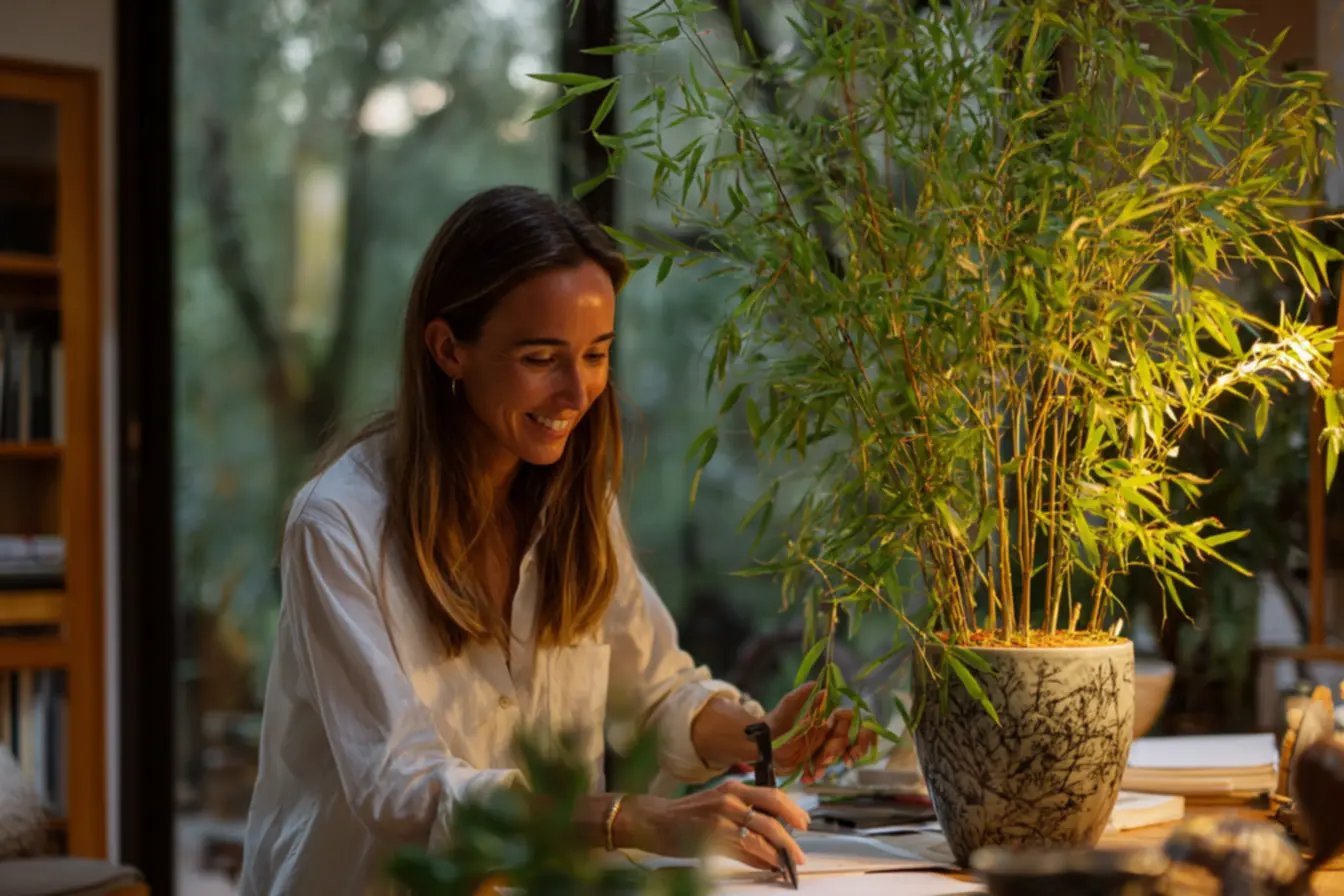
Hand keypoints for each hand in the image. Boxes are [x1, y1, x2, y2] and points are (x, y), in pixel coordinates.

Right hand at [616, 780, 808, 871]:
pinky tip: (768, 867)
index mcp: (733, 788)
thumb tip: (770, 833)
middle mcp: (730, 800)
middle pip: (771, 815)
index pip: (772, 795)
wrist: (656, 820)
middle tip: (800, 851)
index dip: (792, 809)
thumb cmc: (687, 813)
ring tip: (788, 863)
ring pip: (761, 836)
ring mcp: (722, 819)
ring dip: (778, 853)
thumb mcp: (718, 803)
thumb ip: (744, 813)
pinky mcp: (713, 839)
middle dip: (790, 836)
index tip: (803, 822)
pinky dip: (760, 861)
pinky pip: (745, 852)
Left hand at [765, 682, 878, 782]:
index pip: (850, 720)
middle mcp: (828, 730)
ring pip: (837, 756)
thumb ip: (801, 695)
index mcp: (826, 715)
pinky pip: (823, 768)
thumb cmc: (775, 722)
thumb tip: (818, 684)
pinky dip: (816, 773)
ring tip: (815, 770)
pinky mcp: (814, 760)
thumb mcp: (786, 707)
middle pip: (846, 739)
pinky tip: (807, 778)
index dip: (858, 733)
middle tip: (826, 759)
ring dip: (828, 764)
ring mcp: (822, 746)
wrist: (761, 742)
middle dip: (838, 751)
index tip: (853, 747)